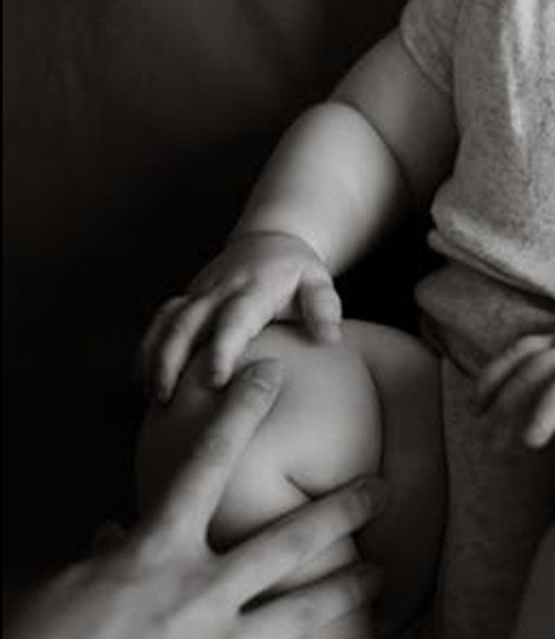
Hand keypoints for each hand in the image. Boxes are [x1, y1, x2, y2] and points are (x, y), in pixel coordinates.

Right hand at [2, 360, 387, 638]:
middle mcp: (197, 594)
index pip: (205, 464)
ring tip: (380, 574)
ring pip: (302, 610)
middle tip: (381, 490)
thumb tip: (113, 537)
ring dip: (347, 588)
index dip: (240, 412)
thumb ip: (103, 560)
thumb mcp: (63, 591)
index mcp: (154, 553)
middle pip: (287, 541)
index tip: (269, 373)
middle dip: (341, 510)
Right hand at [140, 231, 341, 399]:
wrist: (269, 239)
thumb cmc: (298, 272)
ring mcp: (199, 293)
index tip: (215, 379)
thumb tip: (329, 338)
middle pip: (187, 322)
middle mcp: (220, 289)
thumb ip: (324, 308)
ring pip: (167, 323)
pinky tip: (141, 379)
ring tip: (154, 396)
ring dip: (155, 357)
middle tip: (169, 400)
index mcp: (255, 288)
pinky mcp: (186, 298)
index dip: (222, 347)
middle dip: (173, 359)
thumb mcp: (318, 283)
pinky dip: (148, 347)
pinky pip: (160, 321)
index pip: (234, 318)